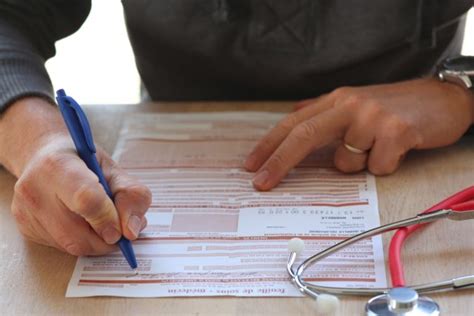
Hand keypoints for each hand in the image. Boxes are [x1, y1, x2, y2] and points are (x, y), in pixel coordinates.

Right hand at [0, 98, 151, 255]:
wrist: (45, 155)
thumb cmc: (84, 161)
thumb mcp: (115, 169)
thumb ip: (132, 195)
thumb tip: (132, 231)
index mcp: (59, 164)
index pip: (86, 199)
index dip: (109, 219)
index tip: (123, 228)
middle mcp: (34, 188)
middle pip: (77, 234)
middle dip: (107, 239)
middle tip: (119, 229)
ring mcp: (25, 211)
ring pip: (70, 246)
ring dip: (96, 242)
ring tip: (101, 221)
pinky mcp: (24, 228)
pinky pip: (61, 248)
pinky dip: (80, 241)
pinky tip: (81, 222)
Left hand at [245, 78, 473, 190]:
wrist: (442, 99)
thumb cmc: (395, 107)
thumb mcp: (355, 103)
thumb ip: (324, 113)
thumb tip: (295, 115)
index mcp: (336, 100)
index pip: (294, 123)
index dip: (269, 145)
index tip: (251, 165)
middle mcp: (349, 104)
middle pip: (304, 136)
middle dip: (279, 162)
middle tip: (261, 182)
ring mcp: (372, 117)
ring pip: (345, 162)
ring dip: (359, 164)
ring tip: (379, 148)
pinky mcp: (396, 131)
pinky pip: (376, 168)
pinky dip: (384, 166)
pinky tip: (397, 149)